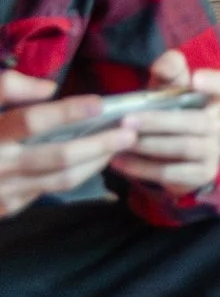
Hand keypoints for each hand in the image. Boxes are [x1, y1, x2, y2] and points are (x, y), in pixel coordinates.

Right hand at [0, 70, 132, 215]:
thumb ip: (7, 88)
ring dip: (94, 162)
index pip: (32, 122)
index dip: (66, 111)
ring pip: (59, 179)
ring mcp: (1, 192)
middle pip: (57, 156)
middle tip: (129, 131)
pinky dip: (75, 177)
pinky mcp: (4, 208)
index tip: (99, 103)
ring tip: (119, 145)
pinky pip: (46, 192)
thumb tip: (48, 89)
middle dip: (98, 144)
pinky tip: (93, 162)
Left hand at [109, 51, 219, 196]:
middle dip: (158, 120)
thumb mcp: (166, 93)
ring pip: (184, 146)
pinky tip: (120, 162)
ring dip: (149, 144)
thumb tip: (166, 61)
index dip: (213, 82)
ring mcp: (213, 150)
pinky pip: (171, 171)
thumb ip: (167, 74)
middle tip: (126, 121)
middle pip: (195, 120)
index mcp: (212, 99)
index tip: (194, 79)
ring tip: (120, 143)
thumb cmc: (169, 115)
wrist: (178, 160)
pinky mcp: (202, 173)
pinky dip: (142, 167)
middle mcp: (218, 123)